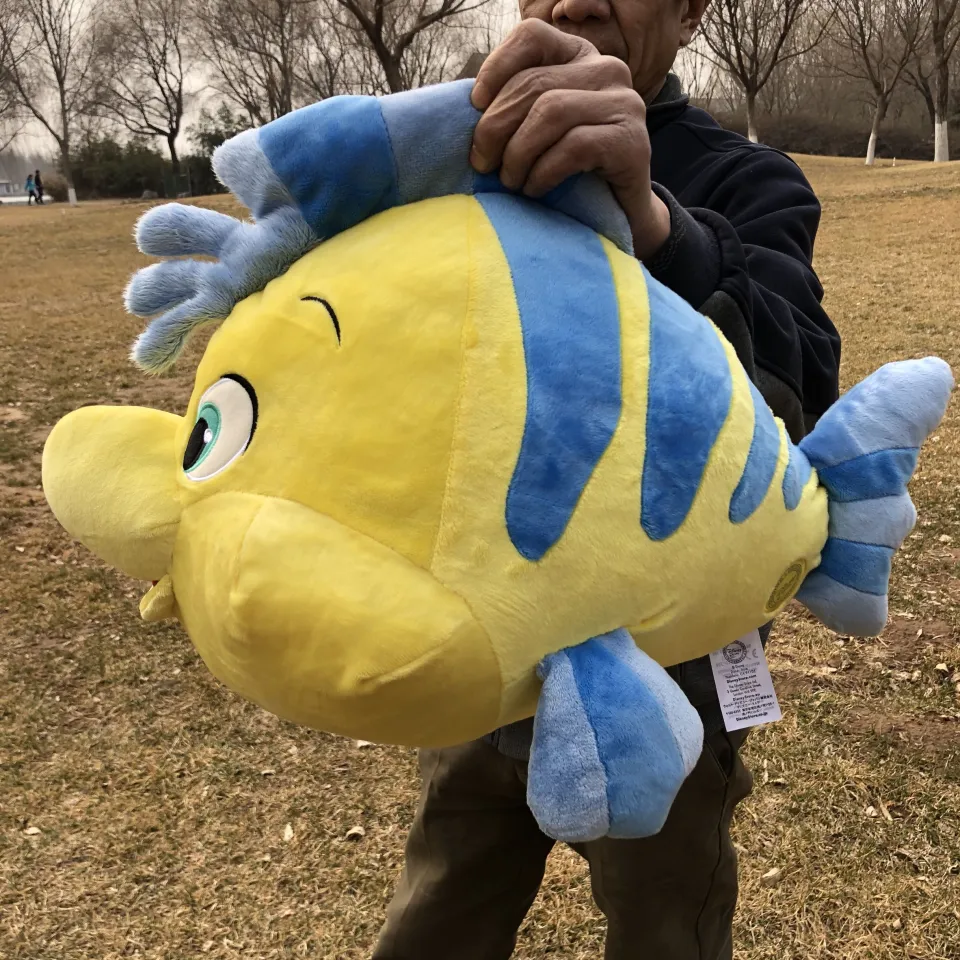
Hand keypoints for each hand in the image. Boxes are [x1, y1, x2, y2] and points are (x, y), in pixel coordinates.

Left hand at [470, 19, 670, 259]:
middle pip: (534, 83)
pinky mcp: (632, 141)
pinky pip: (574, 146)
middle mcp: (607, 70)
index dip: (495, 68)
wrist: (618, 214)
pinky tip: (535, 189)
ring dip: (518, 153)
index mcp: (578, 57)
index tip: (475, 107)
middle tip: (482, 164)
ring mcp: (625, 103)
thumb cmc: (568, 172)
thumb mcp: (537, 129)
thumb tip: (465, 108)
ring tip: (510, 180)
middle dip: (495, 127)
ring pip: (551, 111)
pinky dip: (544, 172)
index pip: (531, 36)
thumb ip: (513, 107)